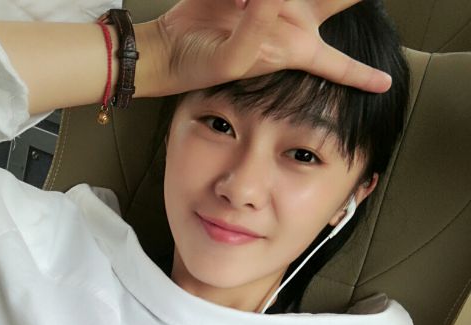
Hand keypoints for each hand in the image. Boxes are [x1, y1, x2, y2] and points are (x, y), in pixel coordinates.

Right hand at [146, 0, 390, 95]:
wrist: (171, 47)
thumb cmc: (203, 63)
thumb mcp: (235, 55)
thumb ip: (261, 23)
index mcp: (297, 48)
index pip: (338, 64)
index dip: (362, 75)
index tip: (384, 85)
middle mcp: (295, 20)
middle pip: (340, 0)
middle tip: (334, 5)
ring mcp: (275, 3)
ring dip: (265, 2)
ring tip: (240, 7)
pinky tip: (233, 1)